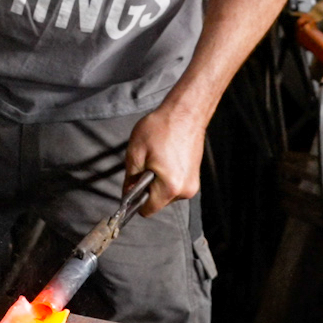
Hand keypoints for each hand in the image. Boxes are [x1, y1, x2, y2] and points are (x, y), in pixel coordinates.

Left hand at [124, 101, 207, 216]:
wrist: (186, 112)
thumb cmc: (162, 128)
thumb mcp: (135, 152)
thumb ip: (130, 178)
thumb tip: (127, 193)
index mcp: (170, 187)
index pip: (147, 210)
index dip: (135, 200)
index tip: (133, 185)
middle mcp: (185, 190)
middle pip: (157, 202)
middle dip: (148, 187)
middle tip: (147, 163)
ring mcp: (192, 184)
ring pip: (166, 193)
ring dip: (158, 181)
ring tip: (158, 158)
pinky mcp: (195, 177)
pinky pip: (174, 184)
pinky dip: (167, 176)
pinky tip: (166, 157)